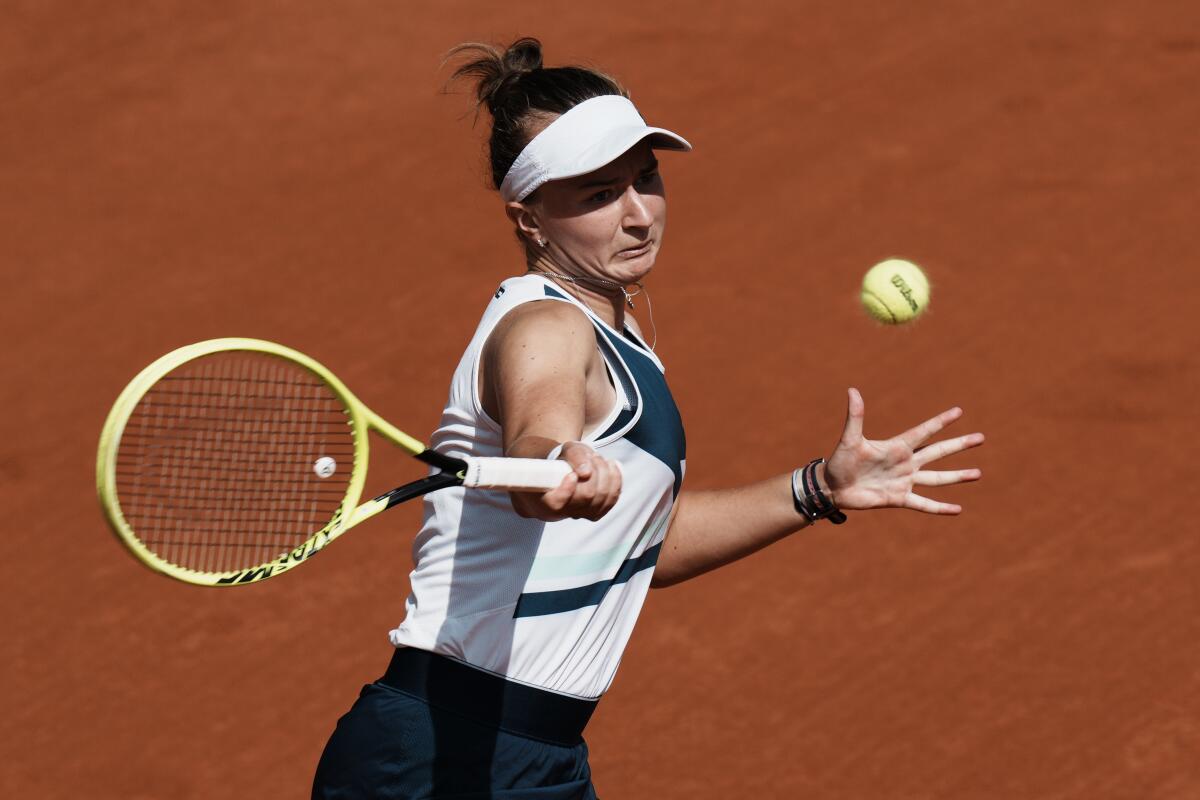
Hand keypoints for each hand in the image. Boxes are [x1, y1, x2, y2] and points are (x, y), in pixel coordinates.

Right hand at [510, 441, 622, 521]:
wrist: (563, 471)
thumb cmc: (561, 460)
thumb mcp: (565, 450)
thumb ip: (574, 456)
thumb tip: (586, 472)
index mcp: (544, 498)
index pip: (555, 503)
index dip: (566, 490)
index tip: (572, 474)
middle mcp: (561, 511)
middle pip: (585, 496)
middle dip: (595, 472)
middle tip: (593, 456)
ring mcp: (578, 514)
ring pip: (600, 500)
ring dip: (606, 475)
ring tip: (600, 460)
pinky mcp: (594, 514)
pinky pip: (610, 502)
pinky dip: (615, 482)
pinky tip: (612, 467)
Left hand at [824, 388, 983, 514]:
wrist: (832, 488)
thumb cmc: (839, 461)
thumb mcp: (850, 439)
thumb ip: (855, 416)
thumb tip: (852, 390)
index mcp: (897, 446)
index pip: (924, 431)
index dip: (941, 422)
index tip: (959, 411)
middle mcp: (905, 463)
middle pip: (938, 452)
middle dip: (959, 445)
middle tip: (981, 438)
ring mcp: (904, 481)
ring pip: (937, 478)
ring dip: (957, 476)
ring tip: (978, 473)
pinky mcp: (899, 499)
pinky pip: (923, 504)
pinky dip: (940, 507)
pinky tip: (957, 510)